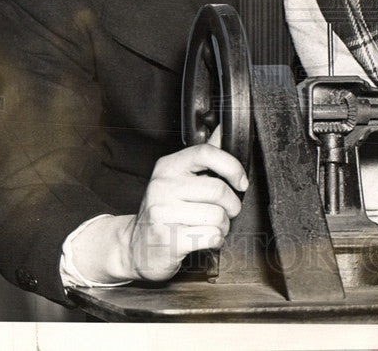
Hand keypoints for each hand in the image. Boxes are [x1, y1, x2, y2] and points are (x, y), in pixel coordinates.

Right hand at [122, 143, 247, 280]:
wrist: (135, 247)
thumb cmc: (164, 210)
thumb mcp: (178, 179)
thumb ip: (203, 157)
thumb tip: (222, 130)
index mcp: (168, 167)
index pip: (206, 153)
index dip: (232, 166)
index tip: (241, 181)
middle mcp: (163, 187)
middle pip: (218, 189)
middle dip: (232, 205)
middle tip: (227, 211)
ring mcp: (163, 213)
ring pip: (218, 216)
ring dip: (224, 226)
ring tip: (212, 226)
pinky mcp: (169, 239)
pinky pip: (211, 236)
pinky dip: (216, 240)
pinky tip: (205, 239)